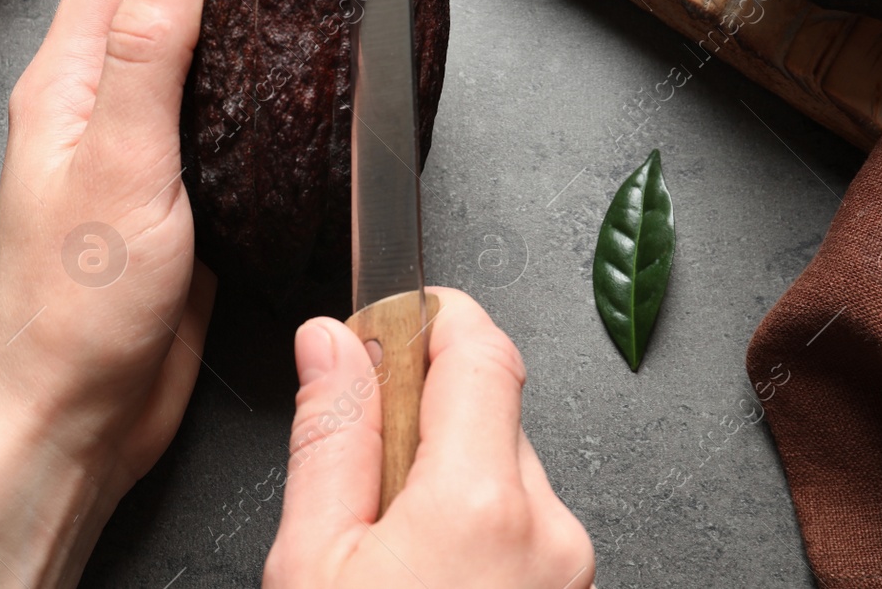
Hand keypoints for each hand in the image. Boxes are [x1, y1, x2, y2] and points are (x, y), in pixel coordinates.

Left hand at [0, 0, 214, 588]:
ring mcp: (132, 137)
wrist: (70, 417)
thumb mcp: (115, 168)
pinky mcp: (170, 182)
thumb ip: (143, 52)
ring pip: (182, 27)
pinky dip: (241, 48)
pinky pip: (208, 92)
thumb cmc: (74, 308)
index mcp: (66, 74)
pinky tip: (280, 41)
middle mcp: (93, 93)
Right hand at [264, 288, 594, 588]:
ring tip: (393, 558)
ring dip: (448, 489)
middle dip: (420, 426)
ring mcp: (570, 572)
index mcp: (479, 504)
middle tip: (361, 487)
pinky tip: (428, 581)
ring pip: (504, 477)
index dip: (425, 320)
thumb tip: (329, 343)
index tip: (380, 331)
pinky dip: (477, 540)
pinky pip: (524, 533)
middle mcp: (548, 531)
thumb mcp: (311, 563)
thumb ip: (327, 440)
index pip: (479, 348)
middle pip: (487, 414)